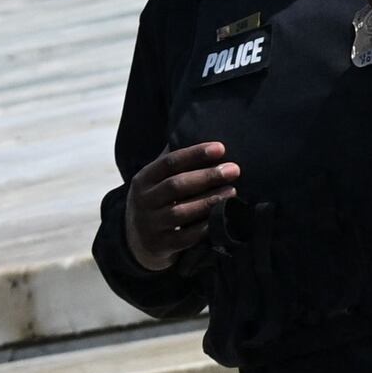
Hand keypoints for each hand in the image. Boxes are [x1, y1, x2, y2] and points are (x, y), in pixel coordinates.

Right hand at [122, 139, 240, 270]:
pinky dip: (205, 227)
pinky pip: (185, 237)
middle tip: (234, 169)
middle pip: (176, 186)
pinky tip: (223, 217)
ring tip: (233, 191)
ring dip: (210, 201)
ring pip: (181, 212)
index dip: (195, 154)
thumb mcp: (157, 178)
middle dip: (208, 176)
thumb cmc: (158, 198)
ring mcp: (149, 225)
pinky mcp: (160, 246)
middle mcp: (143, 201)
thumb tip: (199, 126)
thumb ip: (174, 158)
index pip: (168, 162)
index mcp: (143, 179)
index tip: (221, 148)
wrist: (136, 240)